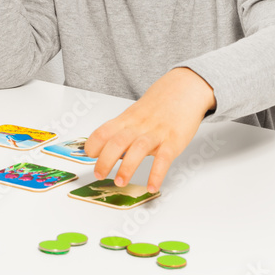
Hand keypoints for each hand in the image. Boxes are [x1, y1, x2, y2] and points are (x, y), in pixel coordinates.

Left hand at [85, 68, 215, 192]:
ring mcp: (157, 133)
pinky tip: (152, 186)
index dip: (93, 144)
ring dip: (127, 168)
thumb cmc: (159, 105)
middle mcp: (139, 126)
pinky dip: (157, 174)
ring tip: (120, 182)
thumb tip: (107, 152)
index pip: (104, 131)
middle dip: (105, 160)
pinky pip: (164, 159)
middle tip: (99, 174)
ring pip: (138, 149)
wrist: (186, 88)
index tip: (88, 155)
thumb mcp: (136, 113)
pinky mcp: (174, 140)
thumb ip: (123, 131)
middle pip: (117, 141)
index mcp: (127, 119)